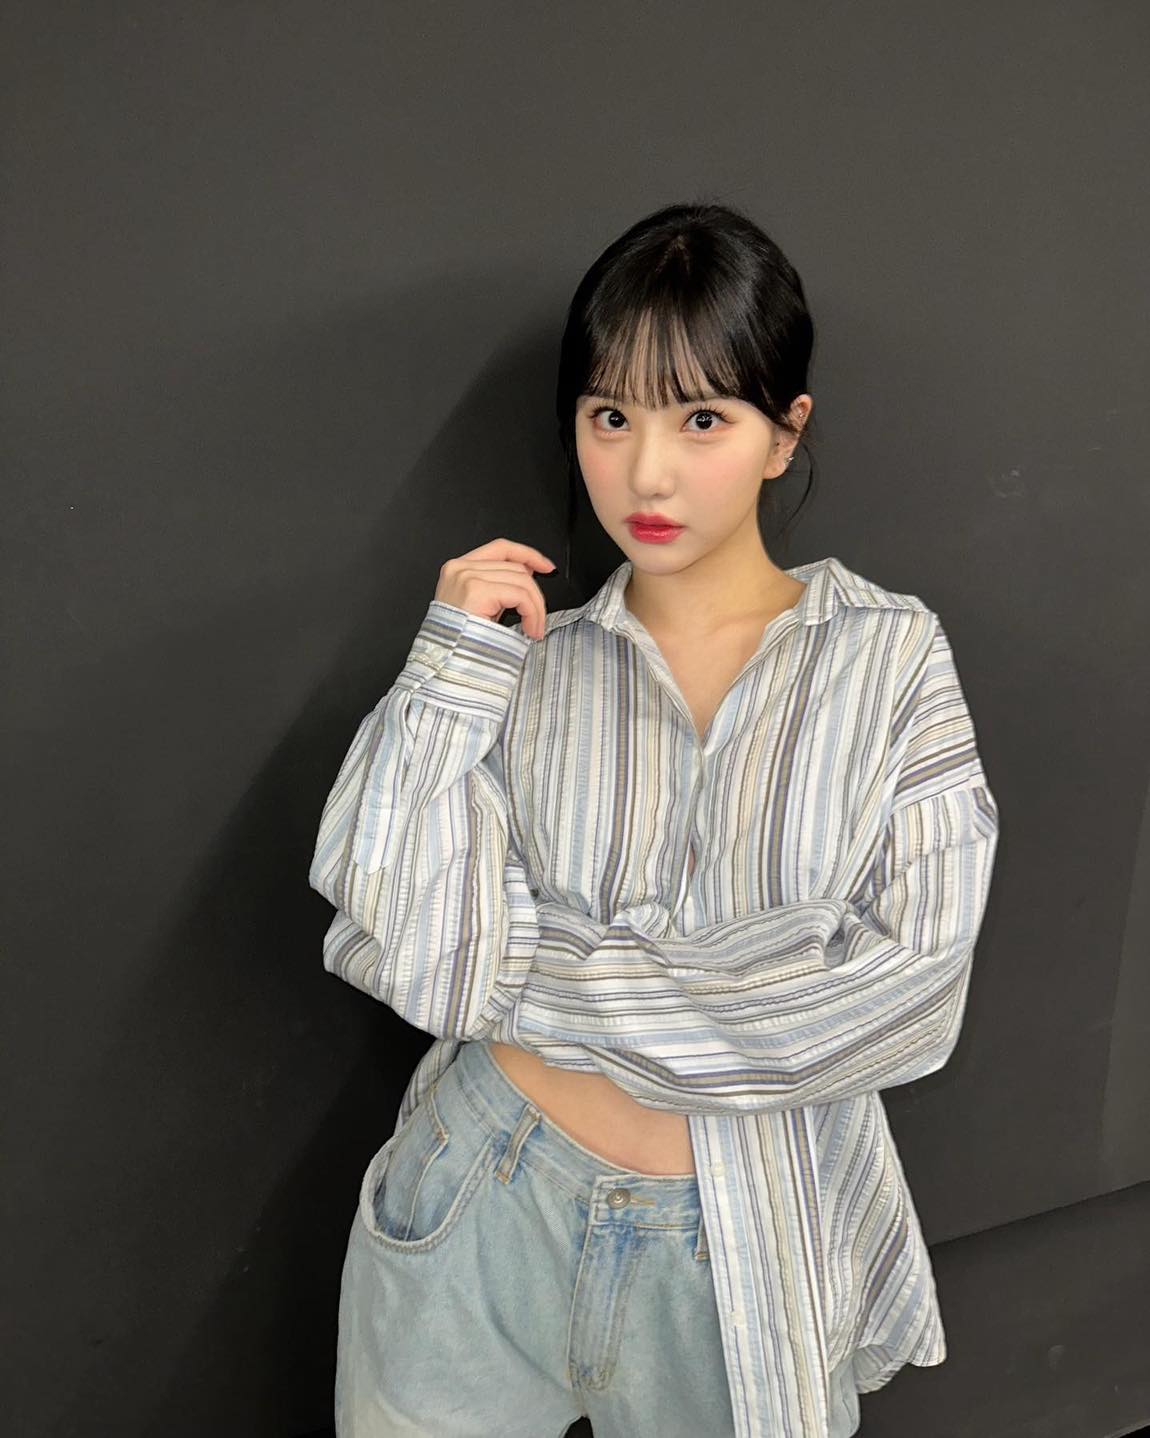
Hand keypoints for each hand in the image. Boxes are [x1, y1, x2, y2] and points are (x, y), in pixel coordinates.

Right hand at [434, 537, 556, 640]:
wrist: (446, 663)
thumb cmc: (461, 641)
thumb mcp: (481, 606)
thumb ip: (499, 586)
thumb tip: (528, 574)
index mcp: (458, 568)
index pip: (500, 548)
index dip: (527, 554)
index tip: (546, 566)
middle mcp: (460, 568)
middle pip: (515, 567)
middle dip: (535, 595)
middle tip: (538, 620)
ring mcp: (467, 577)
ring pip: (522, 581)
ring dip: (536, 608)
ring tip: (534, 629)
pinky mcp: (476, 591)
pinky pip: (520, 595)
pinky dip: (532, 612)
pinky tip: (530, 629)